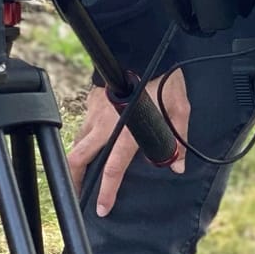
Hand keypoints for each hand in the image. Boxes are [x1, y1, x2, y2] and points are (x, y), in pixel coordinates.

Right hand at [67, 73, 189, 216]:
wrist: (144, 45)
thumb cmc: (164, 77)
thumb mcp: (179, 108)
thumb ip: (178, 139)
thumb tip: (177, 165)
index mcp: (127, 129)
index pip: (113, 167)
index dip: (107, 191)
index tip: (102, 208)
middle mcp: (106, 123)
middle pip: (79, 157)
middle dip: (74, 179)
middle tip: (76, 195)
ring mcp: (95, 110)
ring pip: (78, 140)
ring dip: (78, 158)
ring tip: (81, 172)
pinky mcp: (92, 98)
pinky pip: (84, 123)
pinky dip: (84, 136)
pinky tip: (92, 140)